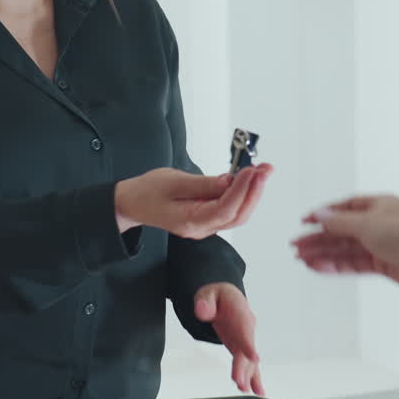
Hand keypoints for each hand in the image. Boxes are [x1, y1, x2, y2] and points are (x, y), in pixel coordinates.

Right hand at [115, 163, 272, 238]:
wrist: (133, 203)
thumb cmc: (148, 191)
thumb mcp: (173, 181)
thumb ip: (203, 184)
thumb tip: (229, 181)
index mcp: (189, 222)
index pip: (224, 209)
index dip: (242, 190)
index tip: (252, 170)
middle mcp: (201, 229)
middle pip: (237, 215)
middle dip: (255, 191)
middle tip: (266, 169)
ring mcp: (206, 226)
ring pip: (237, 214)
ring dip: (252, 192)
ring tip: (262, 171)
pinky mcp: (208, 218)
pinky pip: (231, 209)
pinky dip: (243, 194)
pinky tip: (249, 179)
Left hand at [194, 282, 263, 395]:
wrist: (224, 297)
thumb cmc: (218, 295)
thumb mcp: (208, 293)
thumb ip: (205, 302)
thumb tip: (202, 311)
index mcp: (240, 310)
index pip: (245, 328)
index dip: (248, 343)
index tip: (254, 357)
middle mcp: (247, 326)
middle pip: (246, 349)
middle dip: (244, 366)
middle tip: (240, 382)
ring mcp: (246, 338)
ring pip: (248, 359)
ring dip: (248, 375)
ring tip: (245, 389)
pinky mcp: (241, 348)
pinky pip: (248, 363)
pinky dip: (254, 377)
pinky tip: (257, 390)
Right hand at [292, 195, 398, 291]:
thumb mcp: (365, 222)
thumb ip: (339, 221)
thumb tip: (320, 215)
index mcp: (377, 206)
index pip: (344, 208)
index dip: (323, 215)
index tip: (306, 220)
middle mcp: (378, 225)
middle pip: (341, 231)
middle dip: (318, 238)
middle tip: (297, 244)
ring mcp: (379, 245)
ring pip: (345, 249)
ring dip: (323, 253)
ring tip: (302, 258)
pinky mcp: (381, 264)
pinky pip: (353, 264)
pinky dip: (335, 265)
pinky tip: (320, 266)